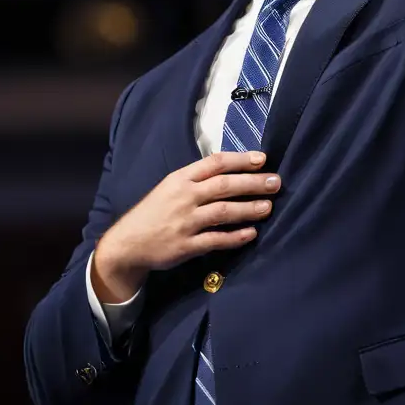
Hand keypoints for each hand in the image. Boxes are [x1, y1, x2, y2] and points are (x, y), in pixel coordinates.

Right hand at [91, 150, 280, 303]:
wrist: (128, 242)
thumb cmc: (154, 211)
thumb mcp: (170, 186)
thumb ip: (197, 179)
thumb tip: (231, 171)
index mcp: (181, 178)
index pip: (215, 162)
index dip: (241, 159)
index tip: (263, 159)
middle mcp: (185, 197)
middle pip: (224, 185)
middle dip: (253, 183)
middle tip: (276, 182)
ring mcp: (185, 222)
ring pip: (223, 212)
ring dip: (249, 209)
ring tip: (269, 207)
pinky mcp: (186, 246)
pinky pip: (216, 240)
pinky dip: (235, 236)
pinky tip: (251, 233)